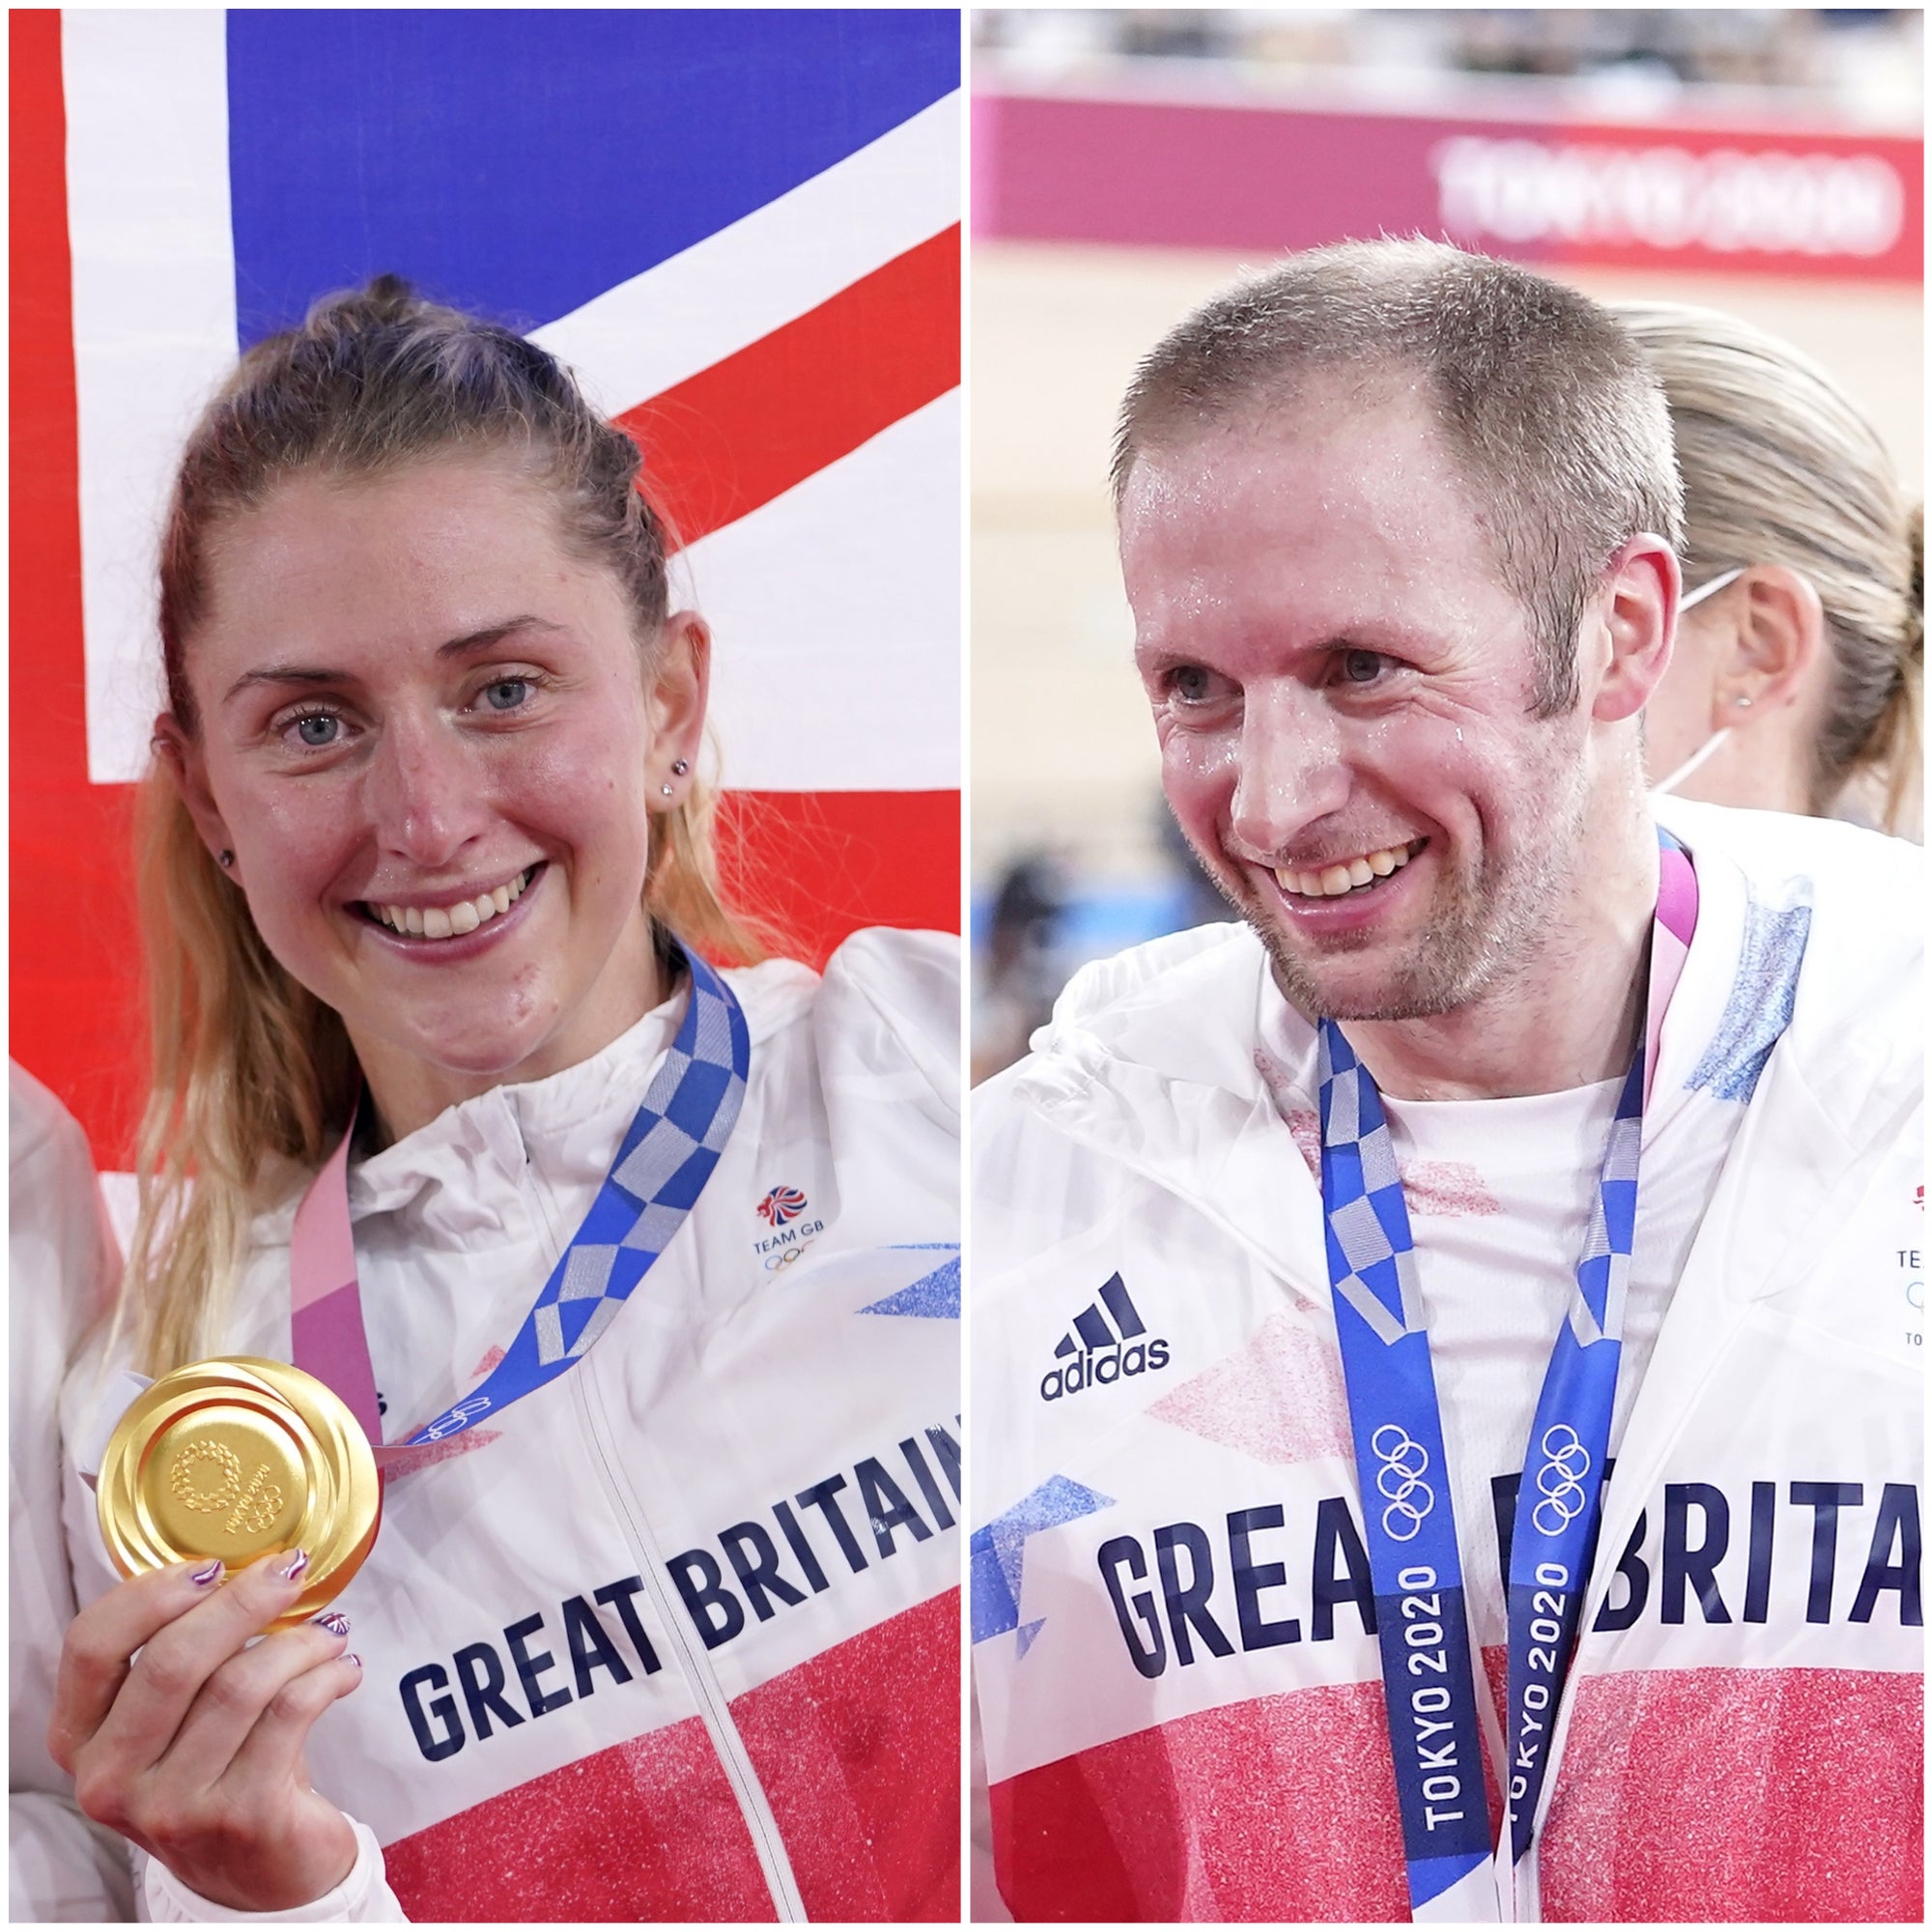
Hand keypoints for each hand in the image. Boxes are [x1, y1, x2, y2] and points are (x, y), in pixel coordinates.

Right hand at [49, 1551, 363, 1911]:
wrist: (261, 1873)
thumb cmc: (218, 1771)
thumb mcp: (172, 1722)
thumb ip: (178, 1655)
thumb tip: (242, 1563)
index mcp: (81, 1742)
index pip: (91, 1647)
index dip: (150, 1592)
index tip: (211, 1565)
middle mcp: (111, 1780)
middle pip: (171, 1660)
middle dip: (242, 1599)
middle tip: (289, 1571)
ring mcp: (172, 1807)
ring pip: (240, 1683)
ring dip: (300, 1641)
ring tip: (330, 1633)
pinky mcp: (240, 1817)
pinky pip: (290, 1713)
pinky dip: (327, 1675)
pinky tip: (343, 1670)